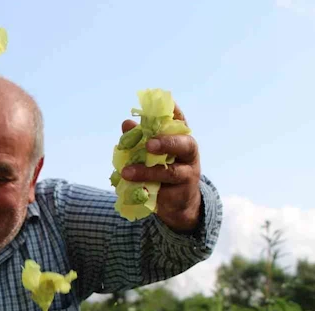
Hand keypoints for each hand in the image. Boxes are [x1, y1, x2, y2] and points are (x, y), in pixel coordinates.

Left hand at [119, 104, 201, 232]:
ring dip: (146, 171)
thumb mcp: (153, 153)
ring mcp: (187, 175)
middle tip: (148, 144)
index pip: (180, 122)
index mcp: (182, 139)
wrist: (178, 203)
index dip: (174, 111)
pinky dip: (145, 189)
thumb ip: (141, 138)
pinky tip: (131, 188)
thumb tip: (126, 124)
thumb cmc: (163, 170)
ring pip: (169, 172)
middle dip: (166, 143)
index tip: (167, 102)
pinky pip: (162, 192)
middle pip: (183, 145)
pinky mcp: (179, 194)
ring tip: (126, 172)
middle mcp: (188, 155)